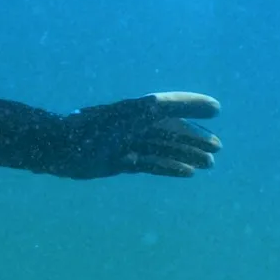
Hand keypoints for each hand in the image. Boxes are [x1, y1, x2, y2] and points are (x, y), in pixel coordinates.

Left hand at [63, 91, 220, 178]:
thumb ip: (179, 106)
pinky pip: (149, 164)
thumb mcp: (144, 111)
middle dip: (194, 139)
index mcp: (138, 108)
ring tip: (209, 165)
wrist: (62, 147)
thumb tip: (217, 108)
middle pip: (169, 131)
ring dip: (186, 155)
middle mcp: (132, 124)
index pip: (172, 106)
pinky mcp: (118, 162)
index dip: (194, 107)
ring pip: (162, 149)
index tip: (217, 111)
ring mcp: (125, 143)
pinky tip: (187, 173)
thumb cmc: (102, 126)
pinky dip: (169, 167)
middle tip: (218, 149)